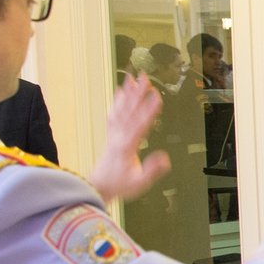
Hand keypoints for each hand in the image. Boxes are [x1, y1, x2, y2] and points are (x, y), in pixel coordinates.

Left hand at [88, 73, 171, 203]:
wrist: (98, 186)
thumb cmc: (120, 185)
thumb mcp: (139, 182)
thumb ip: (152, 170)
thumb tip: (165, 158)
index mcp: (126, 146)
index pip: (140, 125)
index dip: (149, 110)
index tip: (157, 96)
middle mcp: (118, 136)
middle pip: (130, 111)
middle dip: (138, 93)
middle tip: (145, 77)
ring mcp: (113, 134)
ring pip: (121, 109)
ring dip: (128, 93)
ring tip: (133, 77)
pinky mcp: (111, 134)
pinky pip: (114, 113)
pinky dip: (117, 101)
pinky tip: (121, 90)